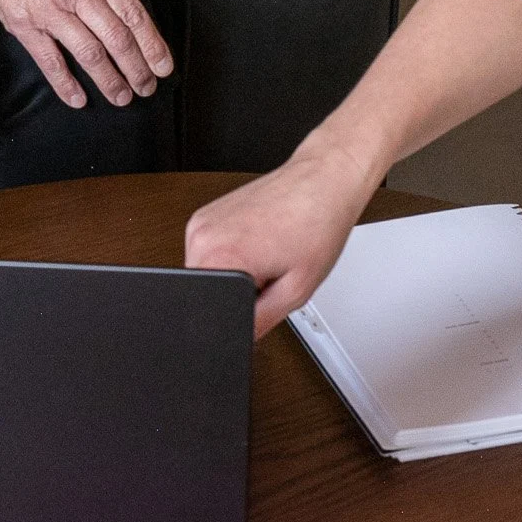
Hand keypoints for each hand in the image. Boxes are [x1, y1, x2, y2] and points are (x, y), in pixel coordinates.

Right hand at [0, 0, 171, 109]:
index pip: (134, 15)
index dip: (153, 46)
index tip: (164, 66)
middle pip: (118, 40)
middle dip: (138, 70)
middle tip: (147, 88)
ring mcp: (50, 10)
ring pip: (90, 54)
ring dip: (109, 81)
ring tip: (121, 97)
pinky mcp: (24, 24)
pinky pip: (50, 60)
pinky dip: (66, 84)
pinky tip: (78, 99)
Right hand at [183, 139, 380, 338]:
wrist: (322, 182)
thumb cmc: (317, 224)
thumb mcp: (296, 290)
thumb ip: (260, 322)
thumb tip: (239, 338)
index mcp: (219, 255)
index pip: (209, 309)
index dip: (238, 315)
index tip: (263, 299)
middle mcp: (201, 235)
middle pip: (207, 291)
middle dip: (237, 293)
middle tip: (269, 273)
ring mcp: (199, 222)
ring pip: (208, 272)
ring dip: (235, 273)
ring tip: (266, 251)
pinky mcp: (203, 215)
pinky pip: (210, 251)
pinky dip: (232, 256)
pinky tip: (258, 241)